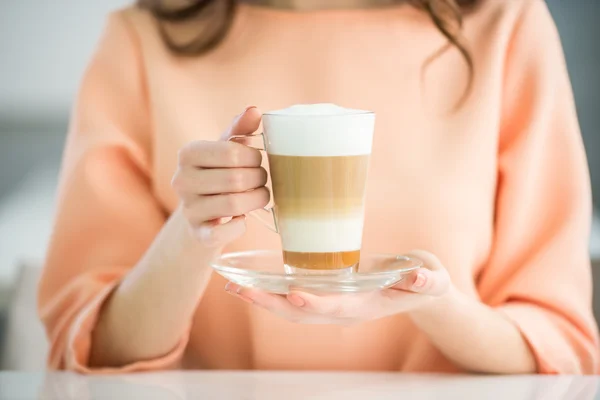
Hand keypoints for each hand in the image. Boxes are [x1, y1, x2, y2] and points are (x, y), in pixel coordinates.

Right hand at [171, 106, 267, 246]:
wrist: (201, 215)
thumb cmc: (218, 174)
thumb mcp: (226, 149)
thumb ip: (240, 129)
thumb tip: (255, 110)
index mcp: (188, 153)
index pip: (231, 152)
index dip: (253, 157)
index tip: (257, 161)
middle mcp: (181, 180)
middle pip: (236, 178)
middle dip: (259, 179)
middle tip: (262, 180)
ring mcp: (188, 209)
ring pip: (234, 203)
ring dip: (257, 200)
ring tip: (260, 196)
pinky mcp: (197, 234)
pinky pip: (223, 233)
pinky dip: (239, 227)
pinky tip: (242, 219)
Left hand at [225, 250, 451, 323]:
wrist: (419, 289)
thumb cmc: (425, 281)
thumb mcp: (431, 278)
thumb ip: (426, 280)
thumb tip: (420, 279)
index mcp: (367, 305)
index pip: (338, 307)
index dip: (317, 304)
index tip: (296, 295)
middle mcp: (345, 310)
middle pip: (303, 313)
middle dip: (272, 303)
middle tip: (242, 290)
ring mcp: (334, 306)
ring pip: (293, 310)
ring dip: (263, 300)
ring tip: (235, 288)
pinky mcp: (327, 296)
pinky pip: (294, 300)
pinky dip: (271, 294)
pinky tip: (251, 284)